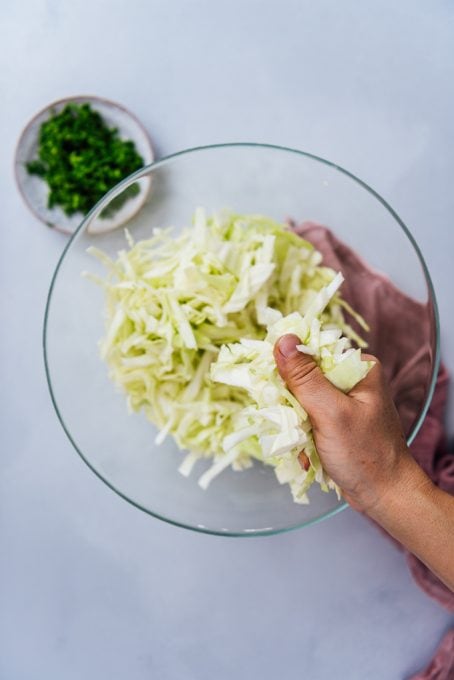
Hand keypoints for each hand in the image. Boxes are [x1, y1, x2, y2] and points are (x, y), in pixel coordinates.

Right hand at [274, 334, 419, 512]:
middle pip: (303, 378)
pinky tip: (307, 453)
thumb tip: (283, 340)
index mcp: (358, 368)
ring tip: (304, 445)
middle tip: (295, 426)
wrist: (385, 495)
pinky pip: (307, 419)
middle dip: (292, 405)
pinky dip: (302, 436)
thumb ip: (305, 378)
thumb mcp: (331, 412)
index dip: (289, 369)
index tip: (279, 392)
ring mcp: (343, 402)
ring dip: (296, 424)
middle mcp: (352, 380)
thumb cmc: (365, 454)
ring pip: (301, 401)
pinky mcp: (336, 422)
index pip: (312, 353)